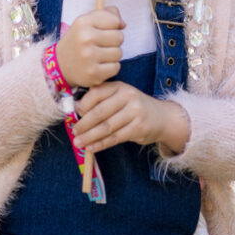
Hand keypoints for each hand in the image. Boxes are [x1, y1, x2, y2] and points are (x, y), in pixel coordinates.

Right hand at [55, 7, 124, 88]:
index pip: (115, 21)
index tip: (103, 31)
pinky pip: (116, 67)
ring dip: (113, 55)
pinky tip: (100, 65)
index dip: (113, 27)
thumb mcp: (87, 21)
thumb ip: (107, 15)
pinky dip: (111, 67)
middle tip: (102, 45)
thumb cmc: (79, 40)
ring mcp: (89, 57)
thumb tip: (123, 24)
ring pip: (119, 53)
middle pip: (119, 37)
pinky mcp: (93, 73)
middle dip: (114, 42)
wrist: (60, 64)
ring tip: (100, 55)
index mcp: (83, 22)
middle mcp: (85, 38)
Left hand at [72, 81, 189, 154]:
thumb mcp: (119, 96)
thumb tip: (75, 109)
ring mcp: (135, 112)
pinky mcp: (138, 128)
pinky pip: (115, 138)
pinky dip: (101, 144)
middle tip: (74, 132)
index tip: (74, 115)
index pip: (96, 94)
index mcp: (119, 86)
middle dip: (84, 124)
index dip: (82, 105)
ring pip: (106, 127)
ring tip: (78, 143)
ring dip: (89, 137)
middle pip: (100, 112)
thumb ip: (100, 99)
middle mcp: (128, 96)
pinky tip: (91, 148)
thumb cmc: (133, 107)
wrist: (161, 117)